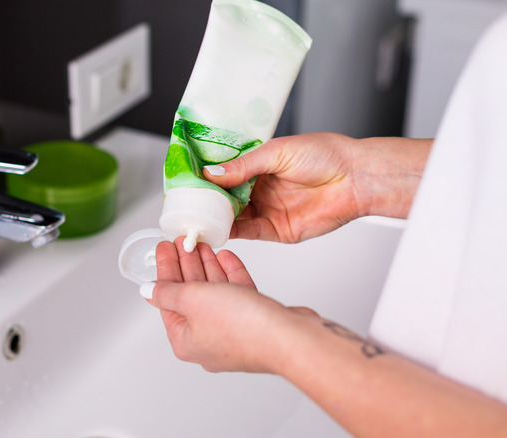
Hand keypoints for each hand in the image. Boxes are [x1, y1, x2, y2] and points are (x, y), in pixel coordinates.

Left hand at [145, 237, 317, 373]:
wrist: (289, 338)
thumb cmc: (241, 325)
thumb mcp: (193, 300)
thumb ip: (167, 293)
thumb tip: (147, 291)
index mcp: (186, 341)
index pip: (168, 299)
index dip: (166, 269)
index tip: (164, 247)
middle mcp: (207, 340)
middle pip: (190, 295)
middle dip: (186, 265)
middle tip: (182, 240)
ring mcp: (232, 333)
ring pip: (214, 293)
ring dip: (207, 266)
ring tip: (201, 243)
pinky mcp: (255, 323)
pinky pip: (237, 295)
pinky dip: (230, 275)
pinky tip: (226, 256)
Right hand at [204, 133, 430, 242]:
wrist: (356, 178)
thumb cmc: (325, 155)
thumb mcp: (276, 152)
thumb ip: (243, 166)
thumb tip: (212, 173)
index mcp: (257, 165)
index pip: (222, 173)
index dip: (204, 176)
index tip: (184, 179)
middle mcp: (258, 188)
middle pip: (223, 197)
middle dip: (204, 200)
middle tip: (184, 201)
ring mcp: (266, 210)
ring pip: (232, 216)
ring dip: (214, 217)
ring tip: (194, 216)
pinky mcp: (276, 230)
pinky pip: (248, 233)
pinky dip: (231, 232)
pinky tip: (216, 229)